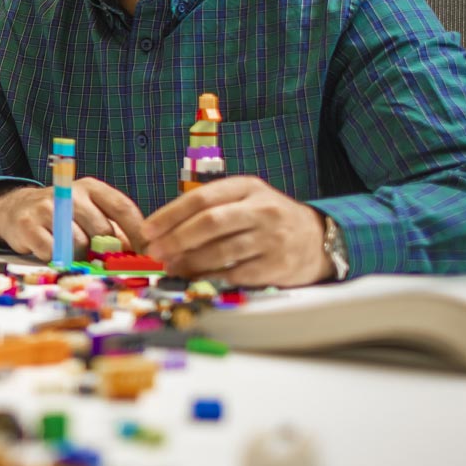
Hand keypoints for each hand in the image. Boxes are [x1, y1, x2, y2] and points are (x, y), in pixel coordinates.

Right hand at [0, 177, 146, 260]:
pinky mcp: (29, 225)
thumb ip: (115, 230)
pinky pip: (55, 252)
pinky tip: (54, 252)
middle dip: (104, 250)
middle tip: (98, 258)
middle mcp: (70, 193)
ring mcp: (48, 207)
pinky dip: (58, 259)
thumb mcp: (89, 214)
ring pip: (79, 244)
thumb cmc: (62, 216)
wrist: (15, 210)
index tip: (148, 253)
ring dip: (79, 256)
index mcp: (91, 188)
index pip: (122, 207)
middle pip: (102, 230)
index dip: (138, 233)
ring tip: (71, 251)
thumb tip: (141, 254)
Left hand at [142, 176, 333, 286]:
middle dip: (176, 239)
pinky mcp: (278, 265)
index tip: (147, 230)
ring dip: (190, 262)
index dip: (170, 214)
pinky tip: (196, 278)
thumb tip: (162, 230)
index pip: (201, 197)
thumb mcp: (244, 199)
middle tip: (155, 252)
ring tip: (170, 268)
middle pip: (210, 222)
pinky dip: (212, 276)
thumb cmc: (267, 218)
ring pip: (222, 251)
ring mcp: (273, 238)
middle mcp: (262, 210)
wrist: (317, 239)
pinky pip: (237, 273)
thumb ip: (210, 208)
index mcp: (247, 187)